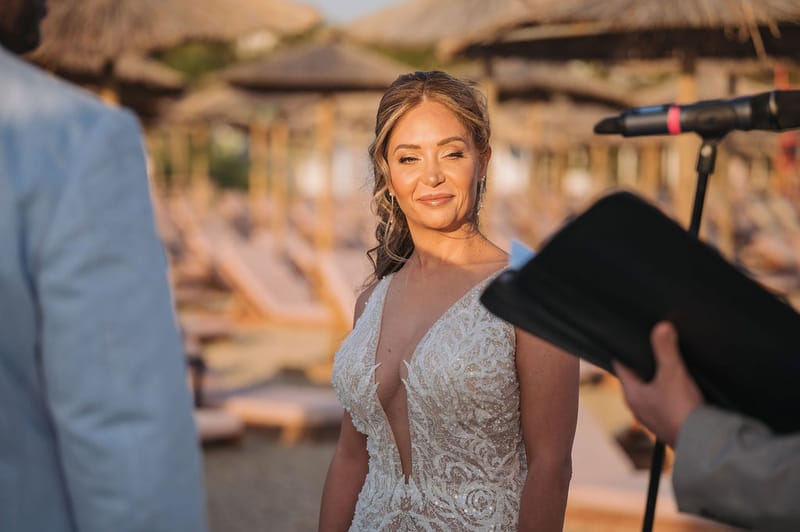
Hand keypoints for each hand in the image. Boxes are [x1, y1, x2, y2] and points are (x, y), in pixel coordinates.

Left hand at [612, 321, 704, 446]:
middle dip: (645, 361)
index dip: (626, 350)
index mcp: (631, 395)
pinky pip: (666, 400)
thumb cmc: (681, 411)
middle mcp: (638, 406)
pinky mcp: (670, 421)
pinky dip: (671, 390)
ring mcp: (654, 415)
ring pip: (652, 388)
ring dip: (659, 376)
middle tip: (654, 342)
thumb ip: (665, 349)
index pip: (621, 366)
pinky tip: (683, 383)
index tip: (632, 335)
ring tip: (669, 358)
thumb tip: (661, 326)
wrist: (703, 443)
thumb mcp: (672, 373)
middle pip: (637, 376)